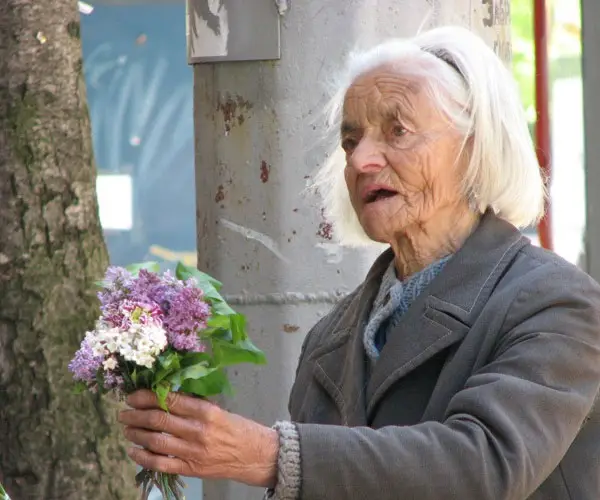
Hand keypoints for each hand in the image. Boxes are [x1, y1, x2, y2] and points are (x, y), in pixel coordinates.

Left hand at [118, 390, 278, 487]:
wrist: (255, 455)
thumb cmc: (237, 428)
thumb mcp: (218, 409)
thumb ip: (194, 403)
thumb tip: (165, 394)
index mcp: (206, 411)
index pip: (170, 400)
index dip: (147, 397)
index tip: (133, 395)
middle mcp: (198, 430)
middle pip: (159, 420)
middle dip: (136, 415)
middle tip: (124, 412)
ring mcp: (194, 451)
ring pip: (156, 441)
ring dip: (136, 434)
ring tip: (126, 428)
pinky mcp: (191, 469)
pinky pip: (162, 464)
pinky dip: (144, 457)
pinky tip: (133, 451)